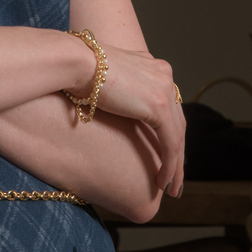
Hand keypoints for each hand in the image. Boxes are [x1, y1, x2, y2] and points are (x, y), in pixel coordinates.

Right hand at [89, 46, 184, 199]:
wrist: (75, 62)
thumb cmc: (75, 72)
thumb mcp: (104, 82)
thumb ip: (118, 92)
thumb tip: (110, 107)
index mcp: (152, 67)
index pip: (168, 106)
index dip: (167, 133)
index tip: (163, 156)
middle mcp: (163, 75)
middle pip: (177, 122)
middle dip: (177, 153)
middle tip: (174, 178)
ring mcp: (163, 88)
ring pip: (177, 135)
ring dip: (176, 166)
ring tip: (171, 188)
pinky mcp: (158, 104)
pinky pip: (170, 142)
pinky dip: (169, 164)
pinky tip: (162, 181)